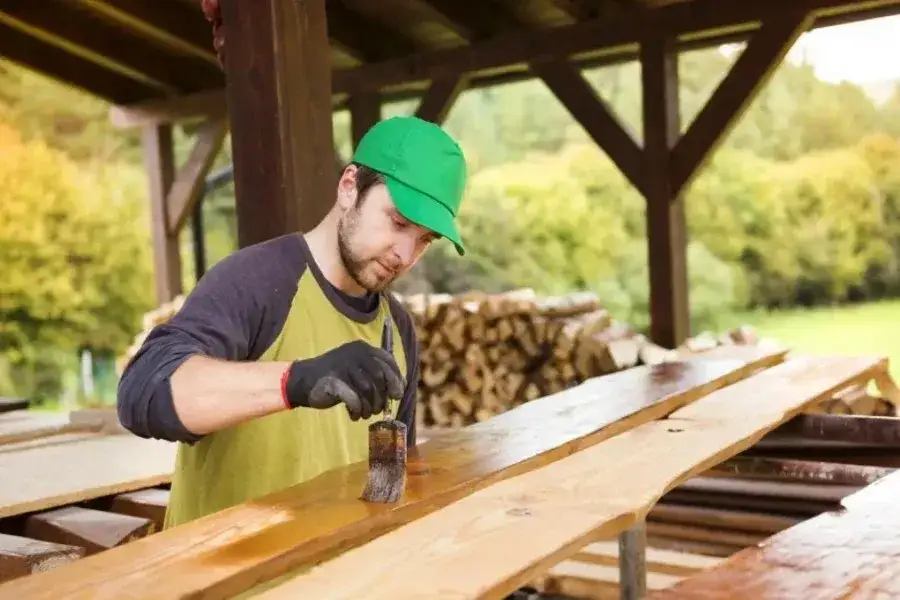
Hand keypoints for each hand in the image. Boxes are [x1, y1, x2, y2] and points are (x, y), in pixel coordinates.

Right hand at [282, 340, 405, 419]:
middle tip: (379, 409)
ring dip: (369, 407)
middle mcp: (354, 354)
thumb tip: (398, 389)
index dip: (396, 378)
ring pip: (368, 390)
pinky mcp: (334, 381)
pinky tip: (354, 415)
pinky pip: (354, 400)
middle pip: (380, 377)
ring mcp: (343, 366)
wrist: (303, 381)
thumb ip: (375, 375)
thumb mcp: (357, 370)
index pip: (387, 361)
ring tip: (364, 414)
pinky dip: (357, 410)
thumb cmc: (335, 378)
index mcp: (362, 348)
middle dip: (382, 397)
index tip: (397, 394)